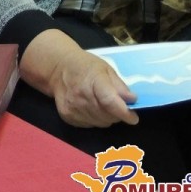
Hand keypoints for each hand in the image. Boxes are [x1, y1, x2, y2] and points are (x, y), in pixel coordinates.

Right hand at [21, 30, 138, 127]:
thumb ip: (120, 86)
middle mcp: (81, 96)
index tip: (133, 117)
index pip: (110, 102)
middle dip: (117, 115)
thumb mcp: (106, 69)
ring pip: (100, 123)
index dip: (124, 112)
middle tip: (118, 107)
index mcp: (93, 81)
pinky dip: (95, 120)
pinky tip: (92, 109)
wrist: (57, 69)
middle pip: (107, 116)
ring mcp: (72, 107)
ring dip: (106, 118)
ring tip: (103, 106)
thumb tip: (132, 100)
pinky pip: (89, 125)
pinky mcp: (67, 116)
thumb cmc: (85, 66)